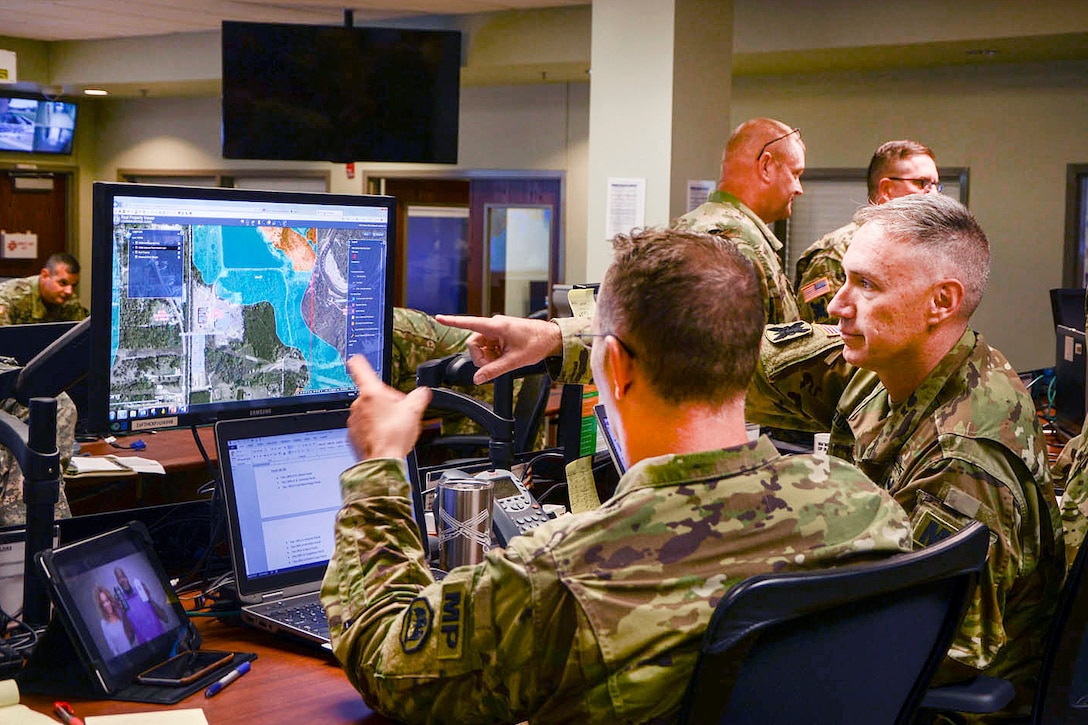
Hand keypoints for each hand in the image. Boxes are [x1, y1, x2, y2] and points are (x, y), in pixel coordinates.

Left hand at [345, 355, 432, 459]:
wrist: (382, 462)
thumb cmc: (394, 436)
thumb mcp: (415, 410)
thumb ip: (420, 395)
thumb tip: (424, 392)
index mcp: (371, 392)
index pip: (360, 368)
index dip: (360, 361)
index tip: (357, 357)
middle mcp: (358, 404)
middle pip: (372, 395)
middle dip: (386, 401)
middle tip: (399, 413)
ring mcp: (353, 420)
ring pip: (369, 412)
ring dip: (380, 417)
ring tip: (393, 428)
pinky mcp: (352, 435)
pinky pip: (364, 428)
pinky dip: (374, 431)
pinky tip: (385, 437)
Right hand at [435, 314, 561, 383]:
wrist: (551, 338)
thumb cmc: (537, 343)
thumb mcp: (515, 361)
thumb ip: (494, 370)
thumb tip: (478, 379)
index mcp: (496, 326)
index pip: (469, 323)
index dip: (452, 322)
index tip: (438, 318)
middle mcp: (495, 325)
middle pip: (474, 343)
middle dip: (481, 357)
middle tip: (495, 365)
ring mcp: (497, 330)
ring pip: (482, 347)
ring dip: (489, 357)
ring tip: (505, 360)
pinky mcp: (500, 334)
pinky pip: (489, 347)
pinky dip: (494, 355)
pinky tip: (506, 357)